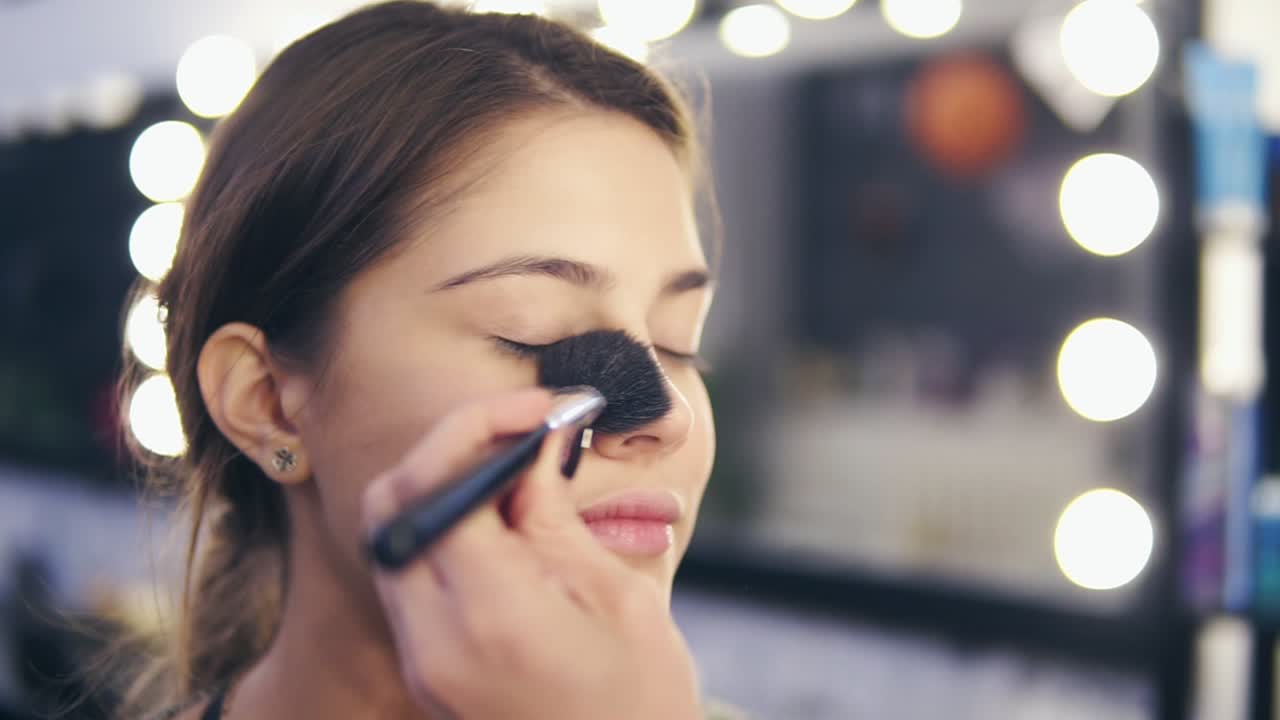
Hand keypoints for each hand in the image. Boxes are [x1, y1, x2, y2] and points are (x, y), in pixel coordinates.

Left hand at [361, 388, 702, 719]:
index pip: (439, 489)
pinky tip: (500, 522)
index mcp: (493, 618)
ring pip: (394, 540)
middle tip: (520, 430)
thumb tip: (533, 444)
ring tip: (516, 474)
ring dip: (442, 488)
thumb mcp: (617, 598)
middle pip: (395, 509)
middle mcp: (436, 642)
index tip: (540, 411)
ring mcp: (422, 664)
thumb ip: (553, 517)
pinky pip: (411, 579)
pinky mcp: (425, 673)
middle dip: (448, 449)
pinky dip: (443, 532)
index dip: (481, 429)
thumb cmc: (644, 703)